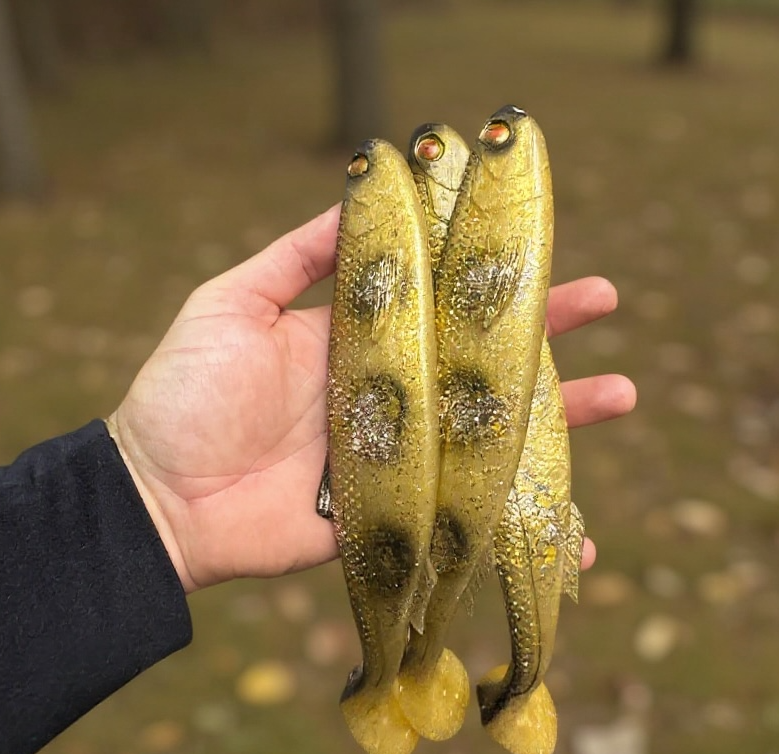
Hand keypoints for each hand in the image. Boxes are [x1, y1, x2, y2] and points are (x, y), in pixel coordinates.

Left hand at [110, 205, 636, 591]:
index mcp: (360, 342)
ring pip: (491, 438)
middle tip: (605, 304)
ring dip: (559, 421)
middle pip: (481, 365)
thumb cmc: (184, 394)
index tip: (541, 246)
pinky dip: (521, 529)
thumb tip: (357, 191)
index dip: (489, 277)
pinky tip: (575, 536)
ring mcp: (398, 460)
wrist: (157, 499)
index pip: (440, 303)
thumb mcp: (232, 304)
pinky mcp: (395, 519)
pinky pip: (465, 521)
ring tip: (621, 394)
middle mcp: (390, 397)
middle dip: (545, 336)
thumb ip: (297, 257)